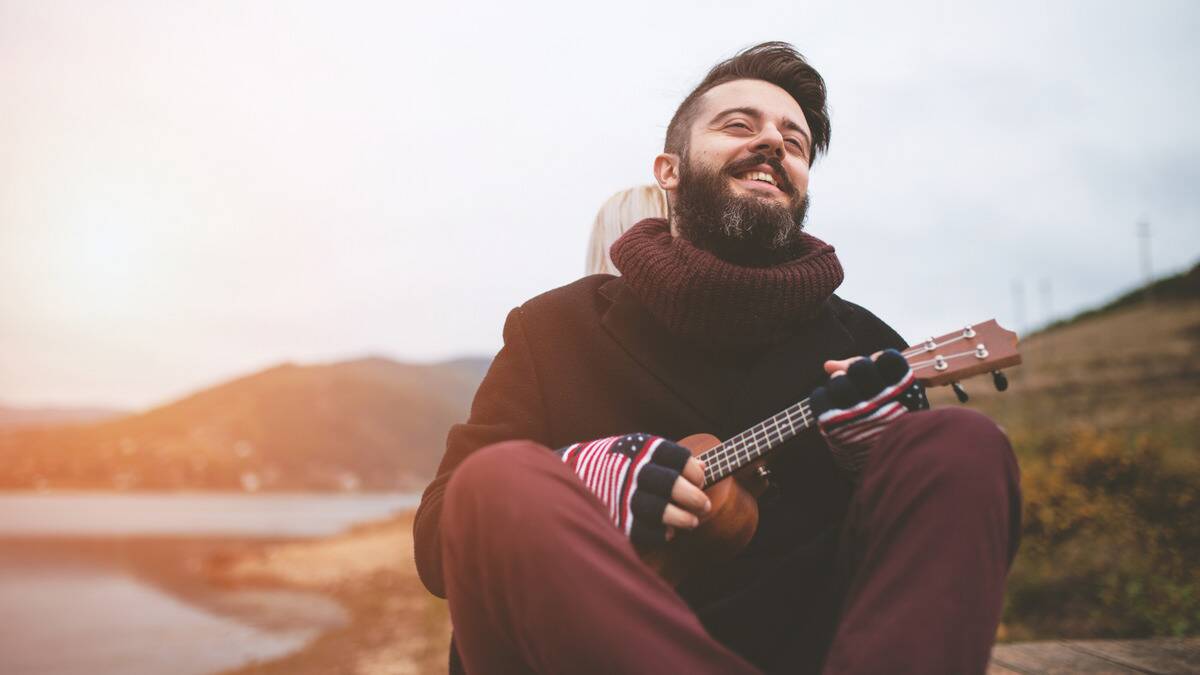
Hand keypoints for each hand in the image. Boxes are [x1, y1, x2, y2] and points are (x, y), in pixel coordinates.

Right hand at [555, 433, 709, 546]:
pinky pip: (647, 532)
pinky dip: (662, 533)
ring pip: (662, 511)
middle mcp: (631, 471)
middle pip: (672, 485)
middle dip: (694, 497)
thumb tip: (702, 467)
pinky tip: (668, 531)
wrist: (565, 474)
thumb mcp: (635, 448)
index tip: (698, 480)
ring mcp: (622, 496)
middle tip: (703, 506)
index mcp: (639, 449)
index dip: (694, 472)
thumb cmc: (611, 461)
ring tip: (691, 521)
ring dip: (683, 518)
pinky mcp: (616, 519)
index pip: (678, 458)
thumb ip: (666, 457)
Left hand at [811, 349, 928, 476]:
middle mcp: (880, 402)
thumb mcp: (900, 399)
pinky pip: (818, 397)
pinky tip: (833, 410)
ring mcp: (856, 414)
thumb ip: (867, 375)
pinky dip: (823, 399)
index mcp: (903, 394)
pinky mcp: (834, 428)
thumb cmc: (896, 428)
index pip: (887, 358)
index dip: (880, 364)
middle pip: (859, 367)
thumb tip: (826, 364)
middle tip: (862, 390)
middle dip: (858, 374)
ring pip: (837, 381)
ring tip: (849, 403)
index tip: (883, 379)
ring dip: (839, 387)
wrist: (893, 473)